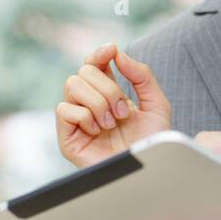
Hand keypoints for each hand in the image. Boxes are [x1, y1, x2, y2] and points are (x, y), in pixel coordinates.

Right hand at [55, 44, 171, 167]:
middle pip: (84, 71)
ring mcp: (77, 119)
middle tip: (123, 112)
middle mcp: (90, 102)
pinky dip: (85, 116)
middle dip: (108, 88)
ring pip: (72, 84)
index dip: (99, 53)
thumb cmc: (151, 141)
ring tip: (112, 123)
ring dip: (98, 102)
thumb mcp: (156, 104)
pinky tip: (98, 132)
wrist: (148, 170)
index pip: (94, 63)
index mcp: (109, 92)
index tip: (112, 49)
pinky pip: (64, 109)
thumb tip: (118, 54)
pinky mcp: (67, 136)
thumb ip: (142, 76)